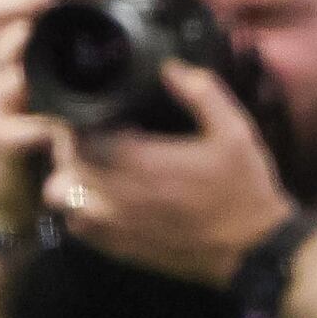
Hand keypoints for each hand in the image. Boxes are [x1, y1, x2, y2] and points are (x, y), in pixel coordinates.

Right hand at [0, 0, 70, 239]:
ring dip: (29, 68)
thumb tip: (108, 34)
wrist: (8, 198)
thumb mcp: (45, 93)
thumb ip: (61, 65)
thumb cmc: (34, 138)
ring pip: (5, 71)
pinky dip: (42, 127)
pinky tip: (59, 131)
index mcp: (2, 56)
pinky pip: (18, 127)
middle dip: (25, 14)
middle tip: (52, 17)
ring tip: (50, 73)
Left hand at [41, 60, 296, 288]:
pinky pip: (77, 227)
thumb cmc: (244, 189)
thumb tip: (169, 66)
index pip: (80, 137)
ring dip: (67, 175)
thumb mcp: (234, 131)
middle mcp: (121, 198)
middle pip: (63, 165)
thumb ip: (201, 92)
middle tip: (89, 128)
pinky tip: (100, 193)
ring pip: (61, 198)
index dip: (75, 120)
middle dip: (68, 143)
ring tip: (91, 160)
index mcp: (144, 164)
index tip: (89, 106)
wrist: (255, 251)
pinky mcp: (121, 248)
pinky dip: (77, 207)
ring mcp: (117, 227)